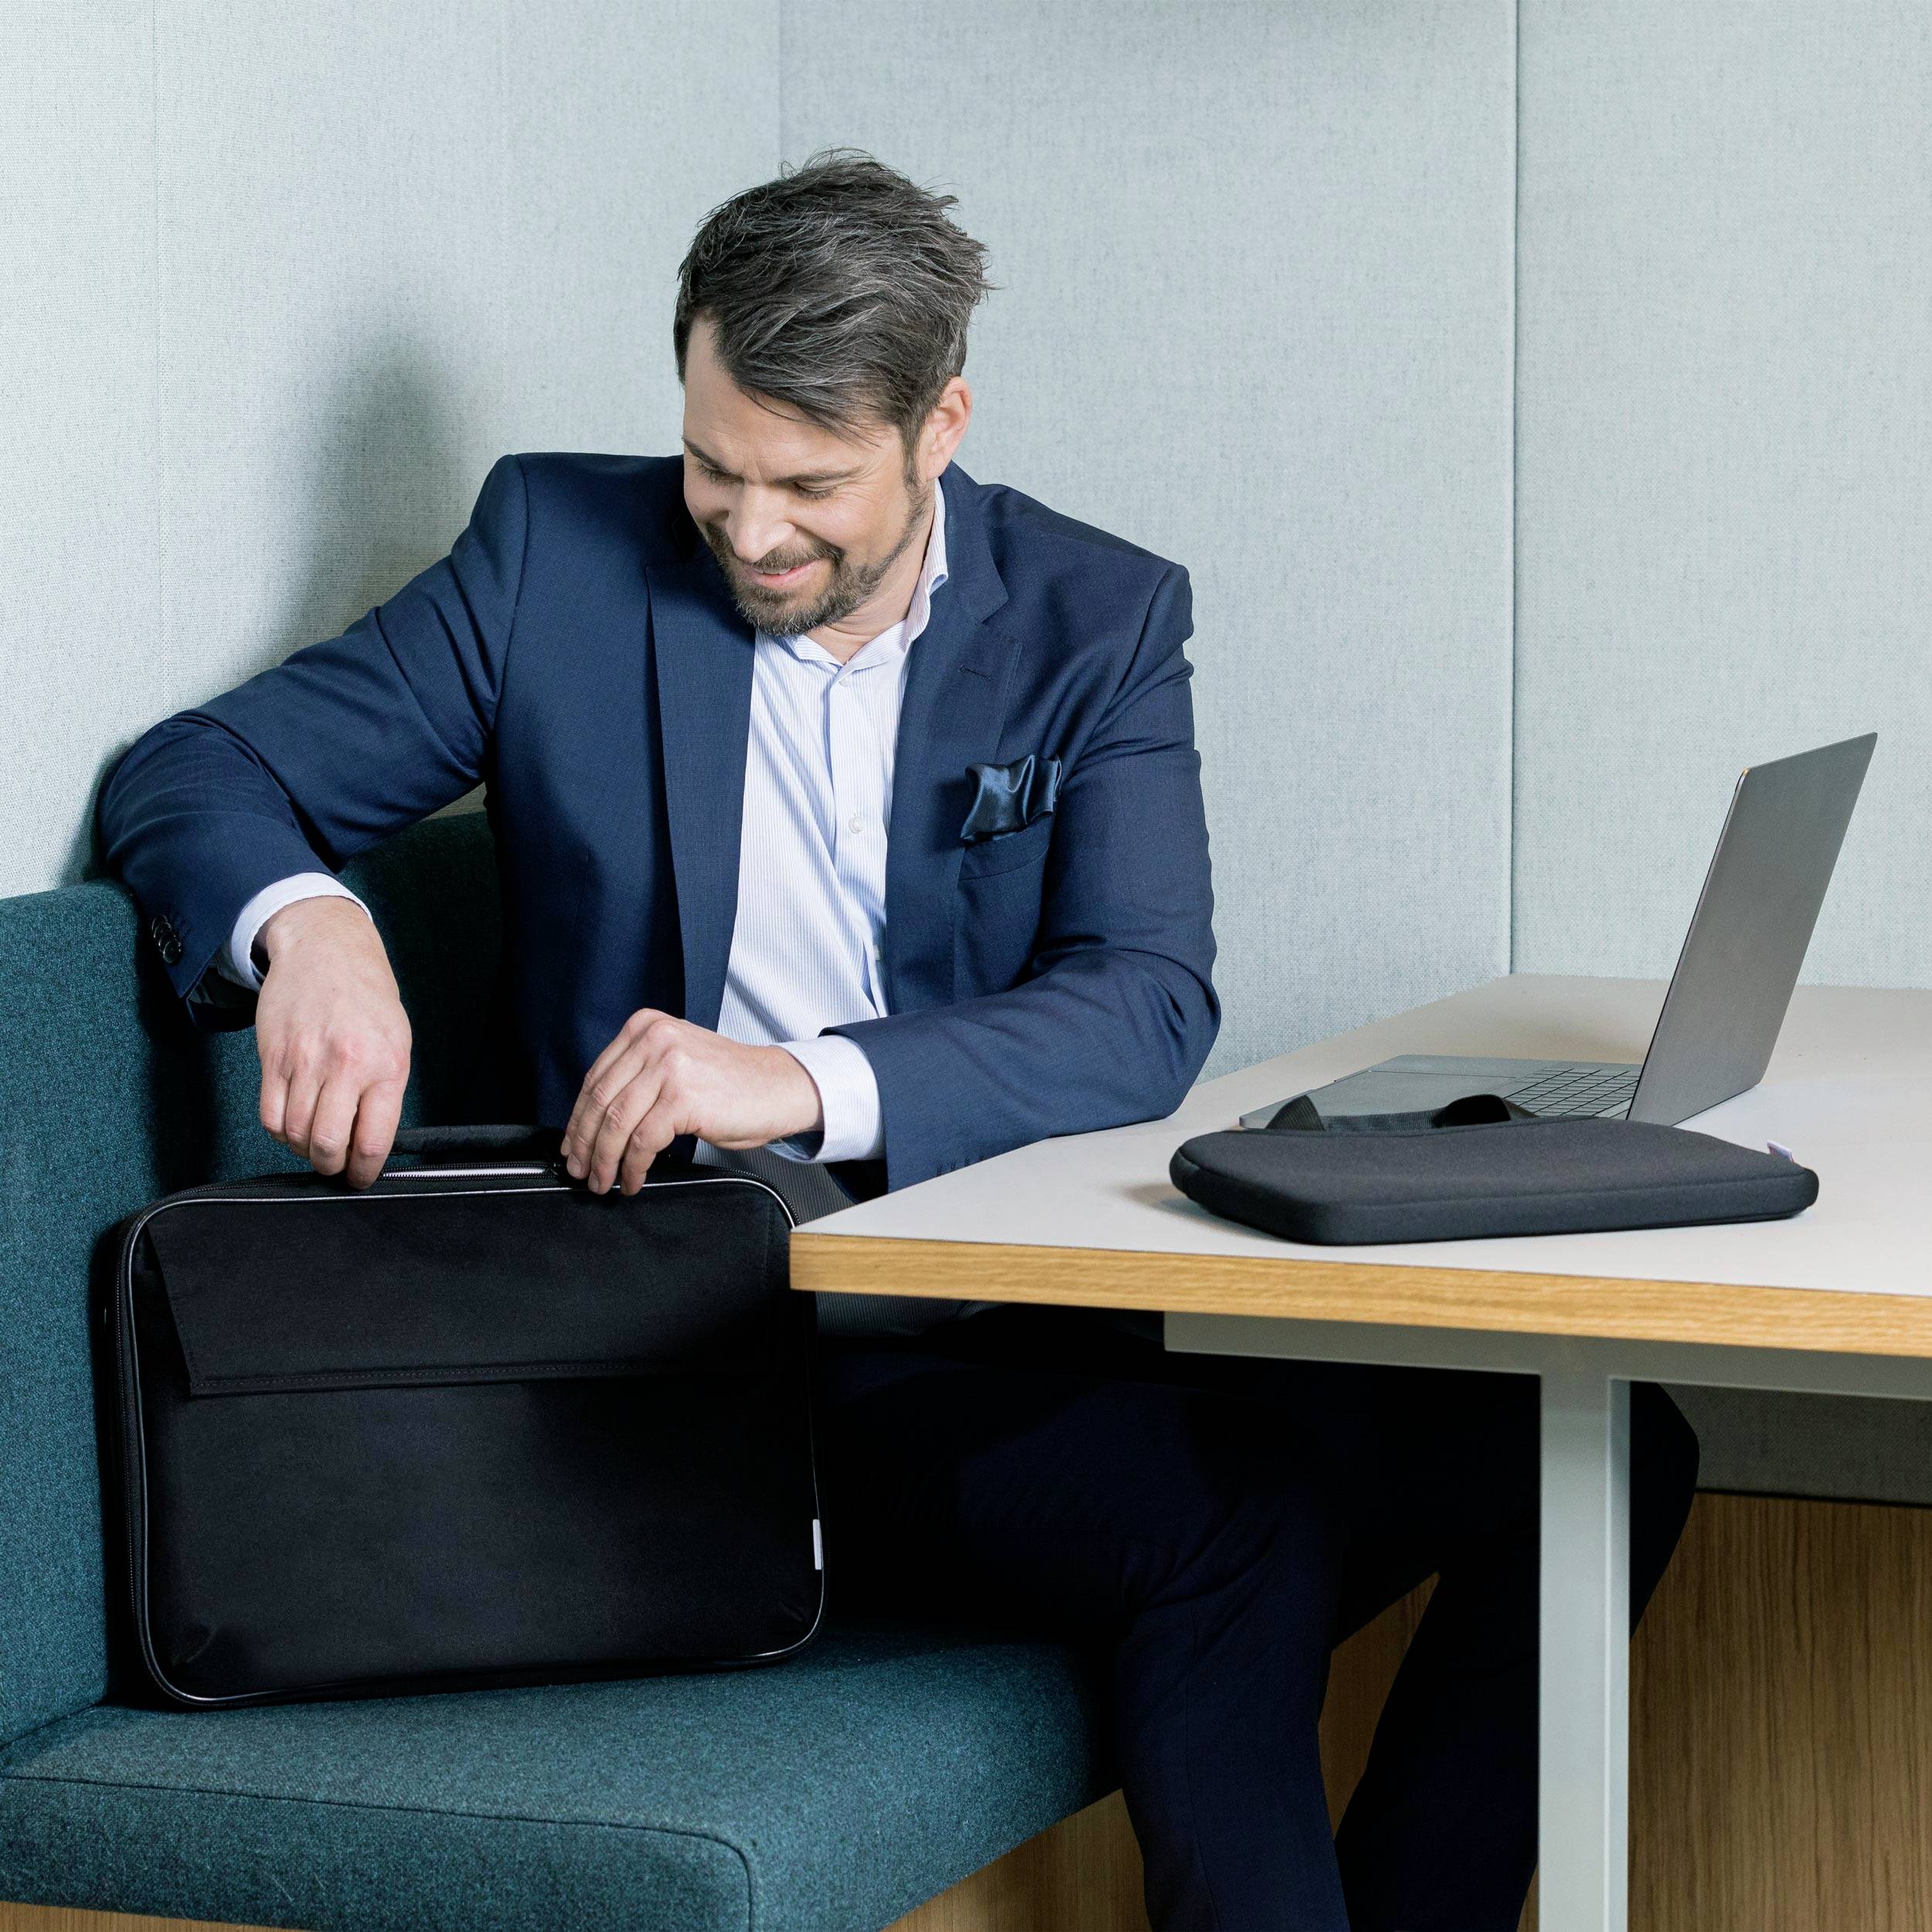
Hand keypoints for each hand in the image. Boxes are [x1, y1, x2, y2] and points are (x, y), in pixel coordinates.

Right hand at [254, 897, 411, 1187]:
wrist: (326, 950)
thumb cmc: (368, 999)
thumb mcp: (397, 1042)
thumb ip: (386, 1093)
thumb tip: (372, 1144)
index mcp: (385, 1065)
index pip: (371, 1140)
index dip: (363, 1172)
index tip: (360, 1179)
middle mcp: (345, 1065)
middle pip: (326, 1144)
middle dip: (330, 1166)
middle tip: (334, 1164)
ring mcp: (304, 1061)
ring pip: (294, 1135)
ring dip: (303, 1150)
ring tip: (315, 1141)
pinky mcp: (273, 1058)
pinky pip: (269, 1116)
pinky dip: (280, 1132)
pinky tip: (293, 1124)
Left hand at [563, 1009, 823, 1194]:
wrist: (780, 1087)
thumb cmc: (732, 1083)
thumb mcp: (677, 1061)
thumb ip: (638, 1076)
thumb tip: (593, 1121)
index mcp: (645, 1026)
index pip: (595, 1078)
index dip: (577, 1119)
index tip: (572, 1146)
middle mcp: (654, 1039)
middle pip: (599, 1100)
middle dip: (584, 1144)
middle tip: (580, 1171)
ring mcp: (669, 1066)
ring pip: (615, 1123)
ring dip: (604, 1161)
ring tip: (604, 1182)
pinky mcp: (682, 1097)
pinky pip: (642, 1141)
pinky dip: (632, 1167)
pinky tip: (634, 1179)